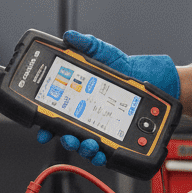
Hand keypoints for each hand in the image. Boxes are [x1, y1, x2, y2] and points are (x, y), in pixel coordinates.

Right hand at [34, 31, 180, 165]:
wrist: (148, 78)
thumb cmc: (122, 66)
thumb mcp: (103, 52)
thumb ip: (86, 44)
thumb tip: (69, 37)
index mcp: (77, 98)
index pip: (56, 114)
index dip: (46, 125)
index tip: (42, 131)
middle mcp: (86, 115)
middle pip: (68, 134)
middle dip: (66, 139)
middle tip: (69, 137)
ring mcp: (101, 127)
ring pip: (85, 146)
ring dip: (83, 148)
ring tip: (89, 144)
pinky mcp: (115, 136)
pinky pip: (105, 151)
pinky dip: (102, 155)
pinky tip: (103, 152)